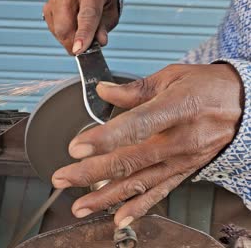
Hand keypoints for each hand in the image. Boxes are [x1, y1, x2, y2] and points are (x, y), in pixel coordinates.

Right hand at [43, 0, 119, 54]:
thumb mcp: (110, 9)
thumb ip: (105, 26)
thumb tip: (99, 42)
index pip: (87, 15)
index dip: (83, 35)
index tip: (79, 50)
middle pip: (66, 26)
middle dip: (73, 44)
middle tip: (82, 49)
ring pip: (57, 30)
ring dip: (68, 40)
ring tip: (79, 33)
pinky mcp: (47, 7)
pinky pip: (52, 30)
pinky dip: (62, 35)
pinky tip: (71, 27)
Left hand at [52, 64, 242, 227]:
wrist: (244, 105)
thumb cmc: (208, 88)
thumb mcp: (172, 76)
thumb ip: (133, 89)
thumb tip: (102, 92)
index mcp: (176, 108)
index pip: (135, 126)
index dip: (104, 139)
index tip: (77, 148)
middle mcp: (179, 139)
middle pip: (130, 160)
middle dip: (91, 173)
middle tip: (63, 178)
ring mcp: (182, 160)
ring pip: (140, 183)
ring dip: (106, 197)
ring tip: (79, 206)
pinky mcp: (184, 172)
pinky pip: (159, 193)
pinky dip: (137, 208)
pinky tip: (117, 219)